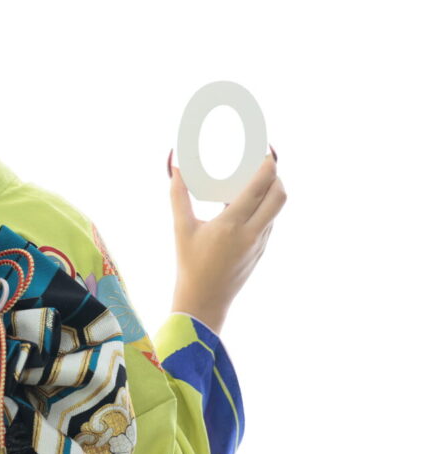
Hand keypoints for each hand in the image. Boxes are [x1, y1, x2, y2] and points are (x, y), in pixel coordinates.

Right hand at [169, 151, 286, 332]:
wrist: (204, 300)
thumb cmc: (189, 263)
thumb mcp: (181, 228)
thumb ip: (178, 195)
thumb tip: (175, 167)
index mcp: (231, 224)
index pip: (259, 188)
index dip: (267, 167)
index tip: (267, 153)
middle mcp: (251, 233)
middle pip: (279, 196)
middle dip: (277, 176)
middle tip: (266, 164)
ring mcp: (259, 243)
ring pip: (276, 210)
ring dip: (272, 192)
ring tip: (257, 181)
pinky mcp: (261, 250)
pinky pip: (269, 222)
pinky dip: (265, 208)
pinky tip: (249, 205)